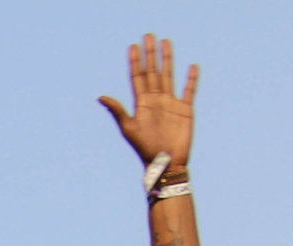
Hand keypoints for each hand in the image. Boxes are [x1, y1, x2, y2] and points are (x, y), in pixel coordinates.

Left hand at [99, 34, 196, 169]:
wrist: (165, 162)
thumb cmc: (144, 148)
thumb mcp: (129, 128)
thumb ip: (117, 110)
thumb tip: (100, 96)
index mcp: (141, 103)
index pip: (137, 76)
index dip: (135, 61)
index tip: (132, 46)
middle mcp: (155, 100)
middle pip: (152, 71)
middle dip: (150, 54)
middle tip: (148, 35)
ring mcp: (171, 103)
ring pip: (169, 75)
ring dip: (167, 59)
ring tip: (166, 42)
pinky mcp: (185, 109)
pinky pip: (189, 90)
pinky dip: (191, 79)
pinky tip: (192, 66)